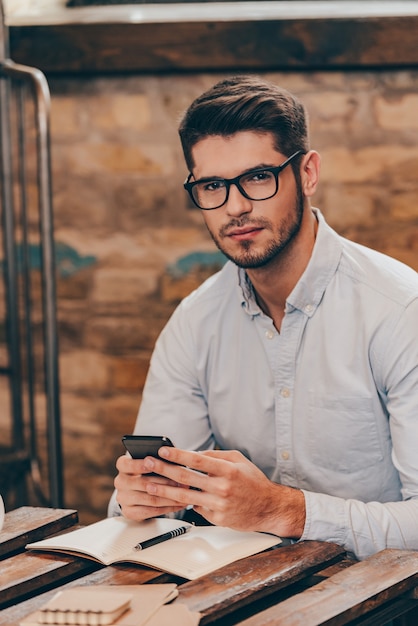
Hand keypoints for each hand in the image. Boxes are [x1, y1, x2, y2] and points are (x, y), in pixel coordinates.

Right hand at [114, 454, 185, 521]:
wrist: (139, 492)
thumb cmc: (149, 472)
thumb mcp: (150, 462)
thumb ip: (158, 458)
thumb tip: (172, 455)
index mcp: (123, 466)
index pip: (127, 464)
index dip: (139, 464)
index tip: (151, 462)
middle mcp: (120, 482)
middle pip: (143, 483)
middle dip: (165, 481)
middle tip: (181, 480)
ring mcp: (123, 498)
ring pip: (150, 498)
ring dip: (170, 496)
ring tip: (184, 493)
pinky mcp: (129, 512)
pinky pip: (151, 511)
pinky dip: (167, 507)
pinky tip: (178, 503)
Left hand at [143, 447, 305, 537]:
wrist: (268, 508)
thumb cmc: (253, 481)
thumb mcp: (238, 460)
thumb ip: (216, 456)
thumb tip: (194, 454)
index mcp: (227, 470)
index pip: (196, 460)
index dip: (177, 454)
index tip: (162, 450)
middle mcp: (222, 488)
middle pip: (186, 478)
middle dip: (164, 469)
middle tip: (148, 464)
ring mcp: (218, 505)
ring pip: (186, 496)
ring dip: (165, 490)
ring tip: (150, 484)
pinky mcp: (217, 519)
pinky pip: (196, 508)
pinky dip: (184, 502)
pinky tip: (170, 498)